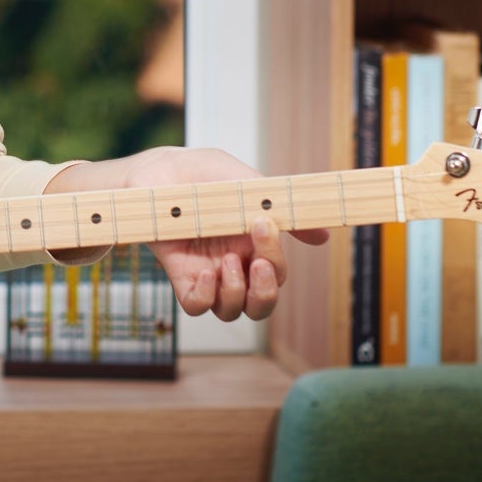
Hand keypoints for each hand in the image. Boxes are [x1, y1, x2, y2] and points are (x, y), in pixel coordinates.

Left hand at [121, 146, 329, 321]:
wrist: (157, 170)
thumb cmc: (203, 173)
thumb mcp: (245, 183)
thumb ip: (279, 208)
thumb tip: (323, 236)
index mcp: (253, 244)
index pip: (277, 271)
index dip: (276, 257)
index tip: (263, 226)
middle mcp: (234, 263)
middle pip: (262, 303)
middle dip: (265, 290)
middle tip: (257, 261)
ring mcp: (207, 272)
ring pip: (233, 310)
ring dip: (236, 293)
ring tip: (225, 261)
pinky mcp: (181, 276)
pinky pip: (197, 306)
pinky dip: (205, 298)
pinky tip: (205, 274)